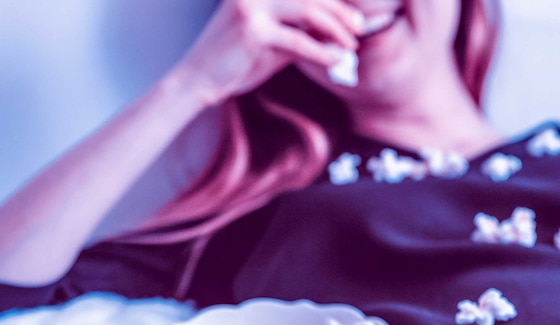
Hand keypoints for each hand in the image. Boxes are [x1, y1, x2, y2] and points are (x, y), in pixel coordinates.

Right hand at [170, 0, 364, 105]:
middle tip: (360, 28)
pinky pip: (297, 40)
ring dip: (335, 28)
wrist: (199, 81)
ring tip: (351, 44)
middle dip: (340, 11)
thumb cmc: (236, 63)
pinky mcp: (252, 30)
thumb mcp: (274, 45)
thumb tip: (335, 37)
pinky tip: (336, 59)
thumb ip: (300, 35)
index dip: (333, 2)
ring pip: (307, 10)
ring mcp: (252, 7)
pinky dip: (321, 51)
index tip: (355, 17)